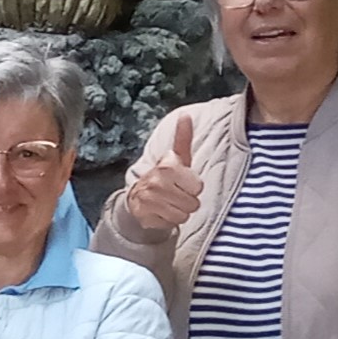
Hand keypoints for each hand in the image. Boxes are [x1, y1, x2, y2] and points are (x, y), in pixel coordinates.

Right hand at [116, 119, 203, 233]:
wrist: (139, 198)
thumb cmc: (166, 178)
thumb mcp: (177, 158)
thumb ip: (183, 138)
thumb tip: (185, 115)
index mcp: (167, 166)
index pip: (198, 187)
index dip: (193, 187)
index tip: (182, 183)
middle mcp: (156, 181)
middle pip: (192, 203)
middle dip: (187, 202)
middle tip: (176, 195)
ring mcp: (148, 199)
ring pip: (183, 215)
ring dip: (179, 212)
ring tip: (169, 204)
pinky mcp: (145, 215)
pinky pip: (171, 224)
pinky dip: (168, 221)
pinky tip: (161, 212)